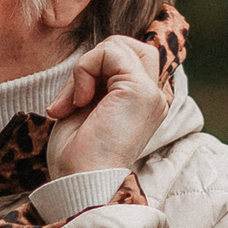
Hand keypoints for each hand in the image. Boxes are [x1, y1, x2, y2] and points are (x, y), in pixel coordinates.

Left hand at [45, 32, 170, 177]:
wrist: (79, 183)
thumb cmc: (77, 155)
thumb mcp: (85, 107)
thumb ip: (95, 81)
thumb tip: (89, 60)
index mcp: (142, 102)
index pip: (127, 57)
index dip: (96, 67)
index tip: (75, 102)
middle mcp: (153, 97)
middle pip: (128, 45)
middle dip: (92, 61)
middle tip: (74, 99)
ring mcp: (151, 93)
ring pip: (118, 44)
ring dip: (85, 67)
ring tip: (76, 102)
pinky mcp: (140, 91)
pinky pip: (109, 52)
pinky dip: (84, 70)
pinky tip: (80, 101)